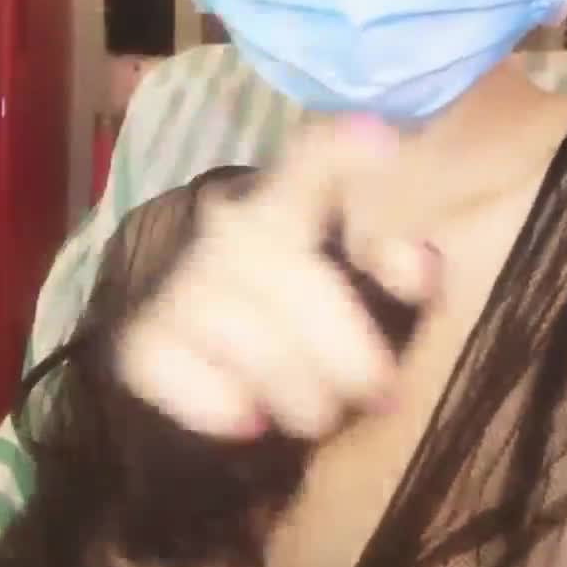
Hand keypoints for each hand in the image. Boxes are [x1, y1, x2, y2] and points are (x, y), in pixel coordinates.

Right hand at [115, 116, 441, 443]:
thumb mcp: (366, 295)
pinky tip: (250, 420)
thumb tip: (421, 271)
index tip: (381, 145)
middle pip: (272, 256)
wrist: (233, 382)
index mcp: (294, 204)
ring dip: (289, 379)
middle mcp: (230, 230)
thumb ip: (393, 270)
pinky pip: (165, 362)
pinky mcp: (145, 340)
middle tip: (379, 391)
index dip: (339, 152)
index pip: (309, 161)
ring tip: (321, 417)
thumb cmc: (317, 329)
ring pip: (227, 316)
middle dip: (338, 337)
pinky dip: (213, 399)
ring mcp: (182, 283)